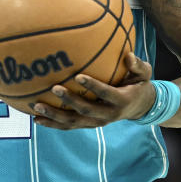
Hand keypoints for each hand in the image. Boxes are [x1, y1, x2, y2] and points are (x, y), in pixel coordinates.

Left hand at [31, 53, 155, 129]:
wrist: (139, 106)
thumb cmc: (138, 84)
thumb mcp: (144, 74)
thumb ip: (138, 65)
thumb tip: (129, 55)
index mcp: (121, 100)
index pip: (106, 94)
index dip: (93, 86)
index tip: (78, 76)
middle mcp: (108, 115)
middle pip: (86, 110)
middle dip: (69, 101)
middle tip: (53, 88)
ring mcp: (97, 122)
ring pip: (74, 122)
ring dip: (55, 116)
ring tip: (37, 108)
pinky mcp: (88, 124)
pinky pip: (69, 126)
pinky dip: (52, 124)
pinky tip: (36, 119)